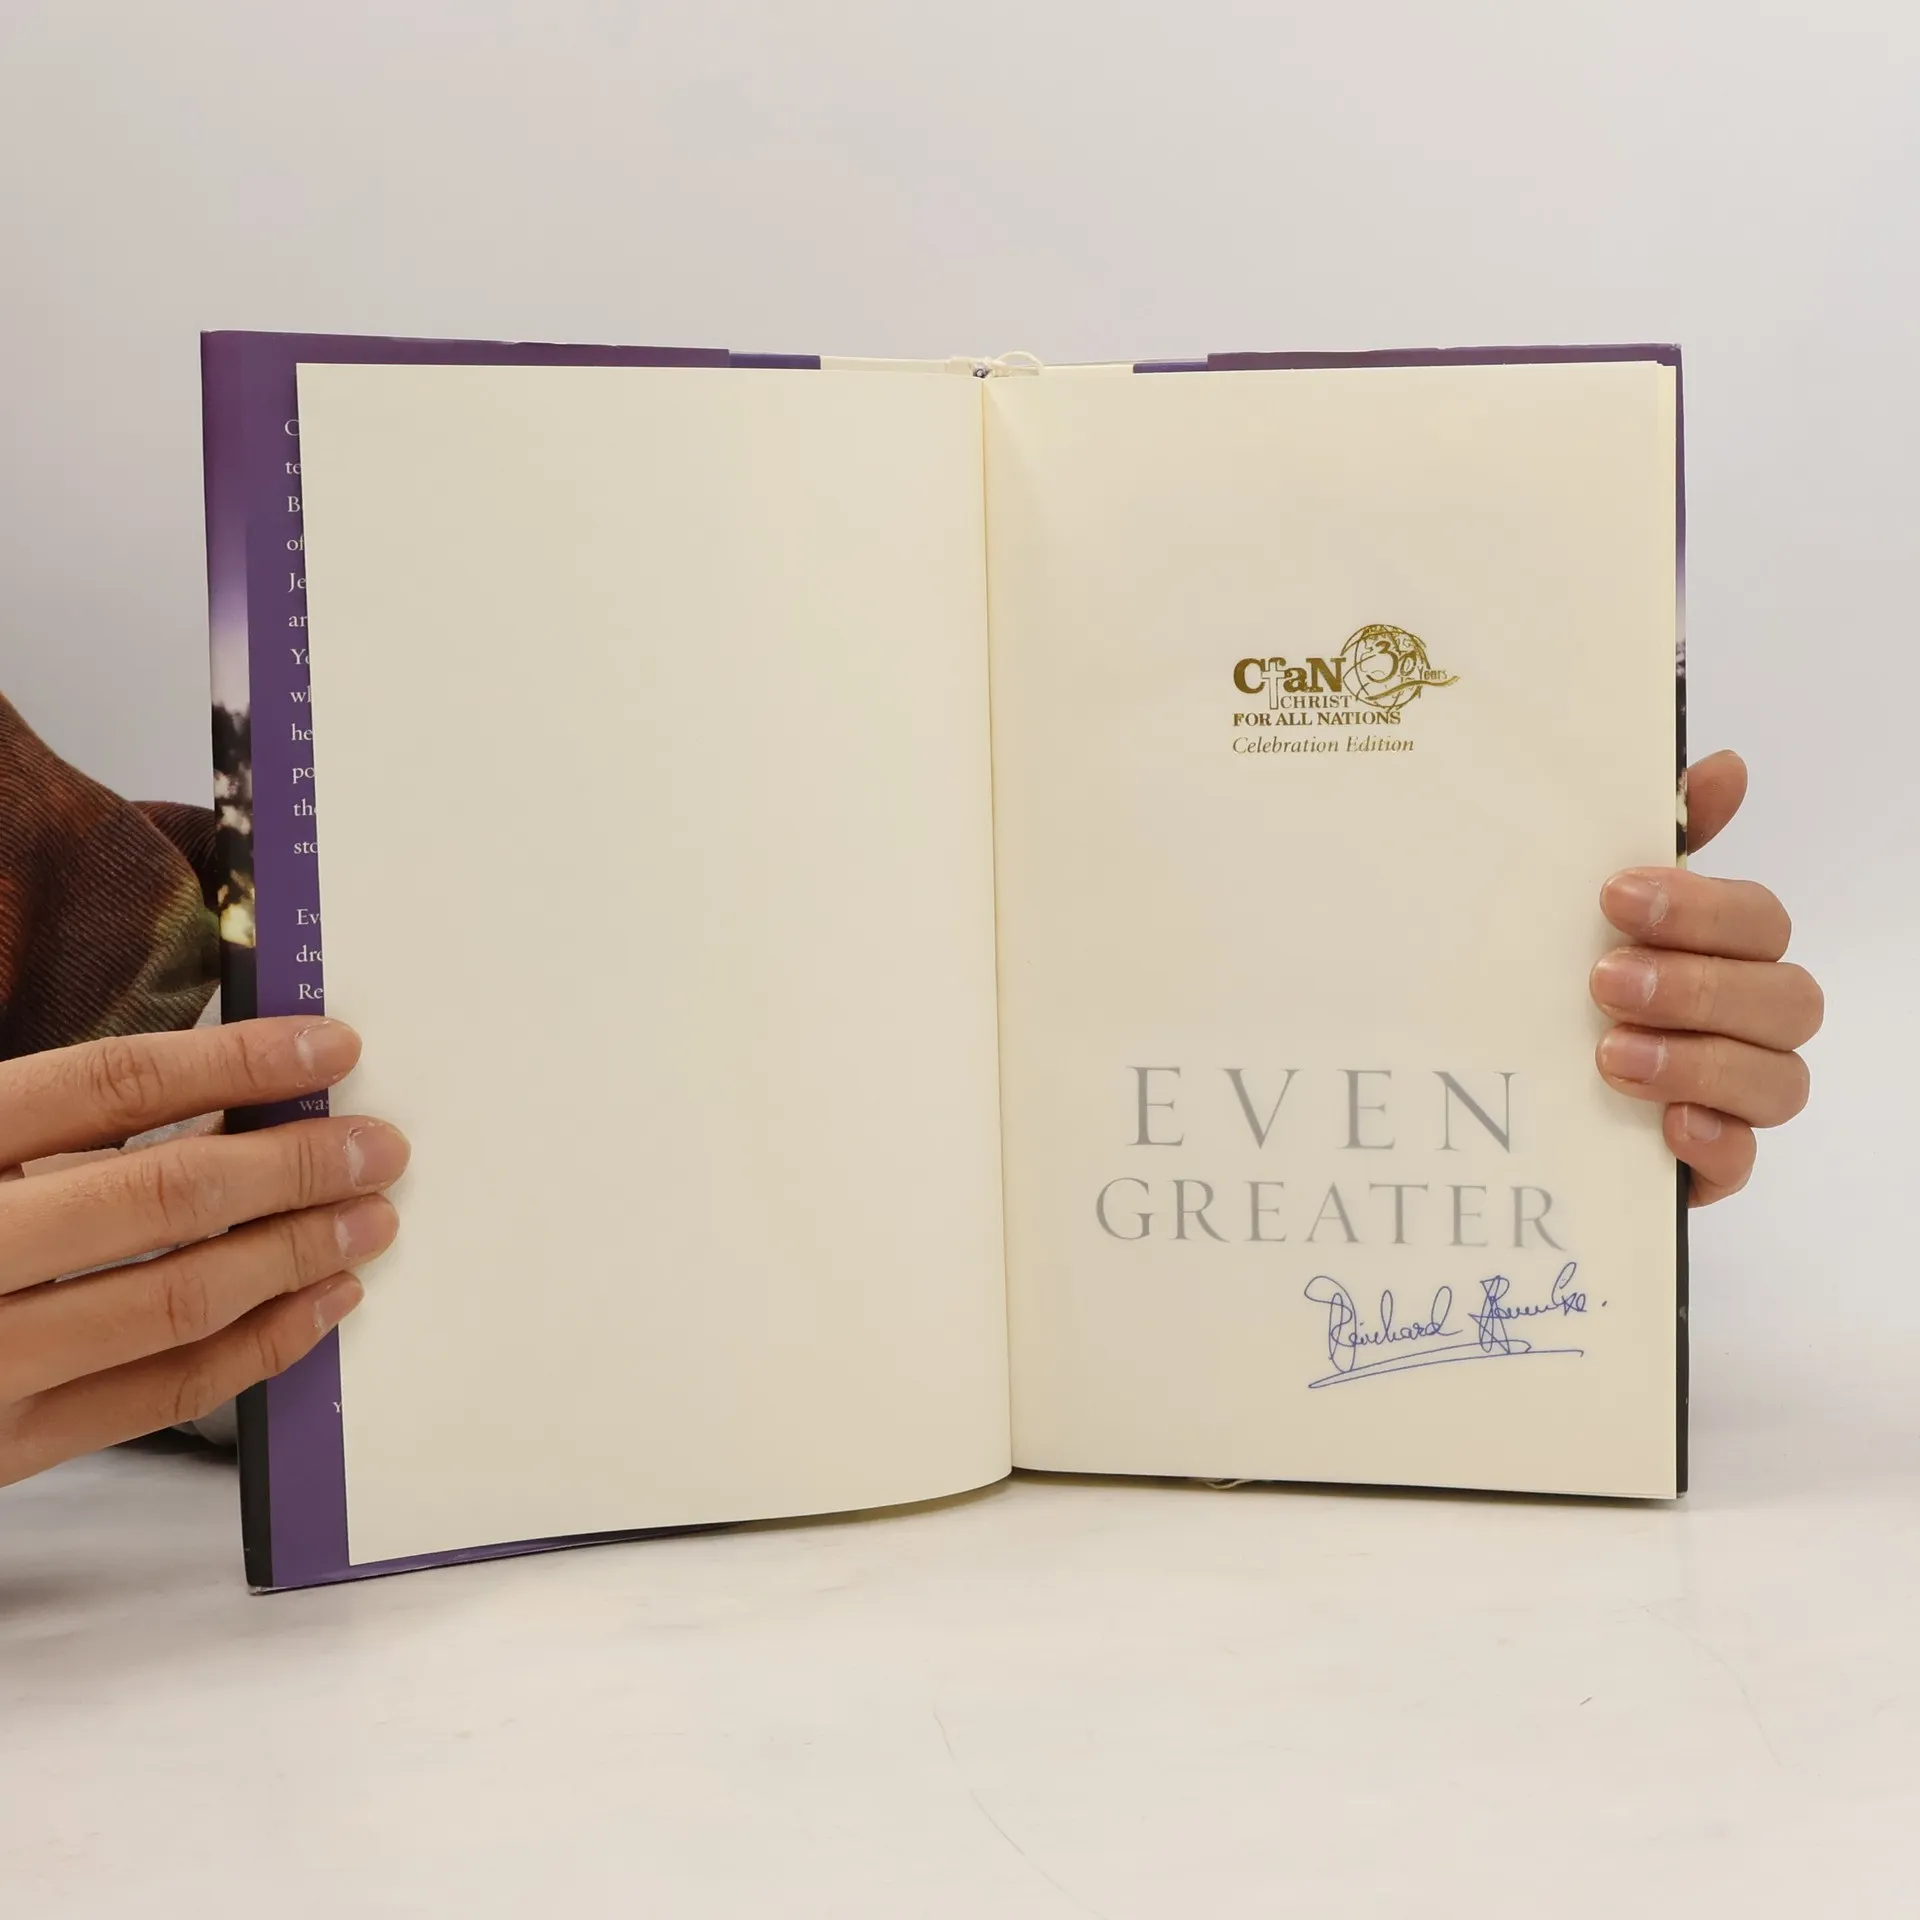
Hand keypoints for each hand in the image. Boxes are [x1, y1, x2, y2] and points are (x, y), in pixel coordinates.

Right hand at [0, 1018, 405, 1486]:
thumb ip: (57, 1129)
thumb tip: (228, 1095)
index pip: (112, 1084)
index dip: (237, 1060)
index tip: (330, 1046)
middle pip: (163, 1195)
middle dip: (294, 1166)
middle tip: (379, 1146)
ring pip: (178, 1299)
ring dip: (296, 1255)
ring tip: (370, 1219)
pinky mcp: (3, 1448)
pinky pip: (163, 1394)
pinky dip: (262, 1346)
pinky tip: (322, 1303)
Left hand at [1591, 750, 1820, 1205]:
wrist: (1486, 1089)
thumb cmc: (1552, 975)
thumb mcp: (1575, 902)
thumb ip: (1653, 835)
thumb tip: (1723, 768)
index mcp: (1722, 950)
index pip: (1760, 920)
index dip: (1702, 907)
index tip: (1613, 895)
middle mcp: (1743, 1021)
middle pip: (1789, 999)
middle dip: (1699, 985)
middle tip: (1605, 980)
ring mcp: (1731, 1097)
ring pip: (1780, 1082)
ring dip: (1700, 1060)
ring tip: (1610, 1055)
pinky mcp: (1704, 1166)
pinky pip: (1744, 1163)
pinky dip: (1715, 1144)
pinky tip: (1667, 1123)